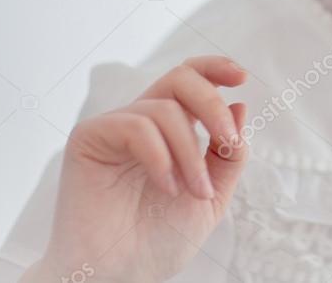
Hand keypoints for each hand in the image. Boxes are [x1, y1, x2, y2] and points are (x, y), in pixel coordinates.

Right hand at [26, 55, 248, 282]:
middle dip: (213, 105)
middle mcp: (140, 122)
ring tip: (195, 190)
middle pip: (180, 78)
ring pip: (164, 109)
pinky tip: (166, 187)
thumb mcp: (212, 195)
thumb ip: (228, 155)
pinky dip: (161, 156)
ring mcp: (113, 129)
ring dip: (190, 153)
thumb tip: (240, 106)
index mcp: (168, 129)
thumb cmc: (159, 241)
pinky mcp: (89, 140)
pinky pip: (136, 126)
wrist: (120, 277)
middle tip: (229, 141)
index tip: (242, 78)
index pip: (189, 79)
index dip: (215, 68)